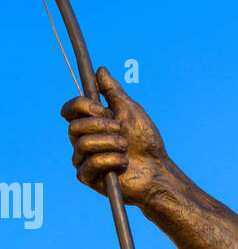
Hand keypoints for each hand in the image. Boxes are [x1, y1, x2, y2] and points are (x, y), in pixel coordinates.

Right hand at [61, 67, 167, 205]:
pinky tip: (124, 163)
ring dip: (111, 143)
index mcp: (90, 123)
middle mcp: (82, 140)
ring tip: (126, 148)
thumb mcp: (130, 111)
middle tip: (121, 130)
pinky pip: (91, 163)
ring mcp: (83, 159)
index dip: (82, 106)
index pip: (69, 110)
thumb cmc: (145, 140)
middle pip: (74, 127)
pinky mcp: (88, 177)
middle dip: (101, 126)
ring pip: (83, 144)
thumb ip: (114, 92)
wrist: (157, 169)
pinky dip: (113, 160)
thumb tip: (101, 70)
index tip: (103, 109)